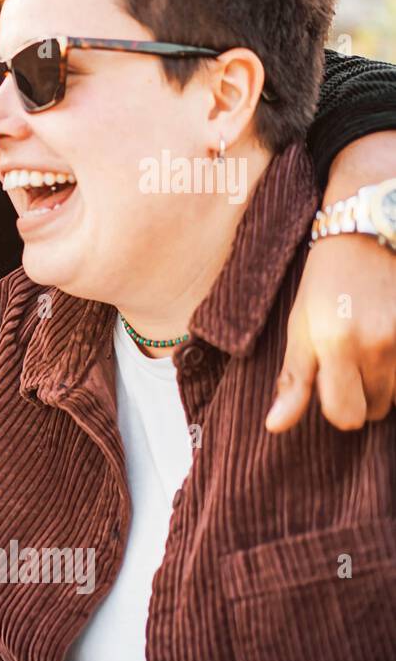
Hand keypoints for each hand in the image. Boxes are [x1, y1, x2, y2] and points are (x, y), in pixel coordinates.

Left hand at [268, 132, 395, 432]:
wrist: (371, 233)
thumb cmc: (327, 282)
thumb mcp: (300, 326)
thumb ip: (293, 380)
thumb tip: (275, 428)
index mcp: (338, 344)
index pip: (345, 416)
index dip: (337, 408)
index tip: (333, 387)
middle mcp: (380, 344)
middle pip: (375, 411)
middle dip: (362, 395)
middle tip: (353, 361)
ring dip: (387, 383)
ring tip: (373, 347)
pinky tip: (392, 342)